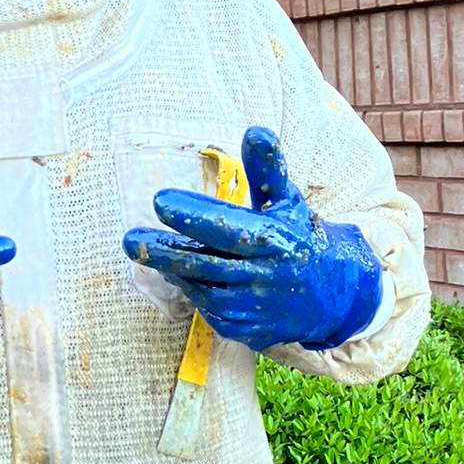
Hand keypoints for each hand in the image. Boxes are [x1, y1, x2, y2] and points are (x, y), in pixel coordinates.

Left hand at [122, 126, 382, 352]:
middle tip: (130, 240)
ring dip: (174, 270)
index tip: (159, 201)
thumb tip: (254, 131)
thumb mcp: (288, 202)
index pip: (225, 227)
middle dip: (164, 252)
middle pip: (203, 264)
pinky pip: (210, 312)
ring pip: (202, 289)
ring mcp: (254, 309)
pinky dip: (194, 292)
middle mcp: (262, 277)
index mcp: (273, 240)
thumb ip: (267, 169)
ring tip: (150, 251)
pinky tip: (182, 275)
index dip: (192, 215)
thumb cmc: (299, 240)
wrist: (333, 297)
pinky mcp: (247, 332)